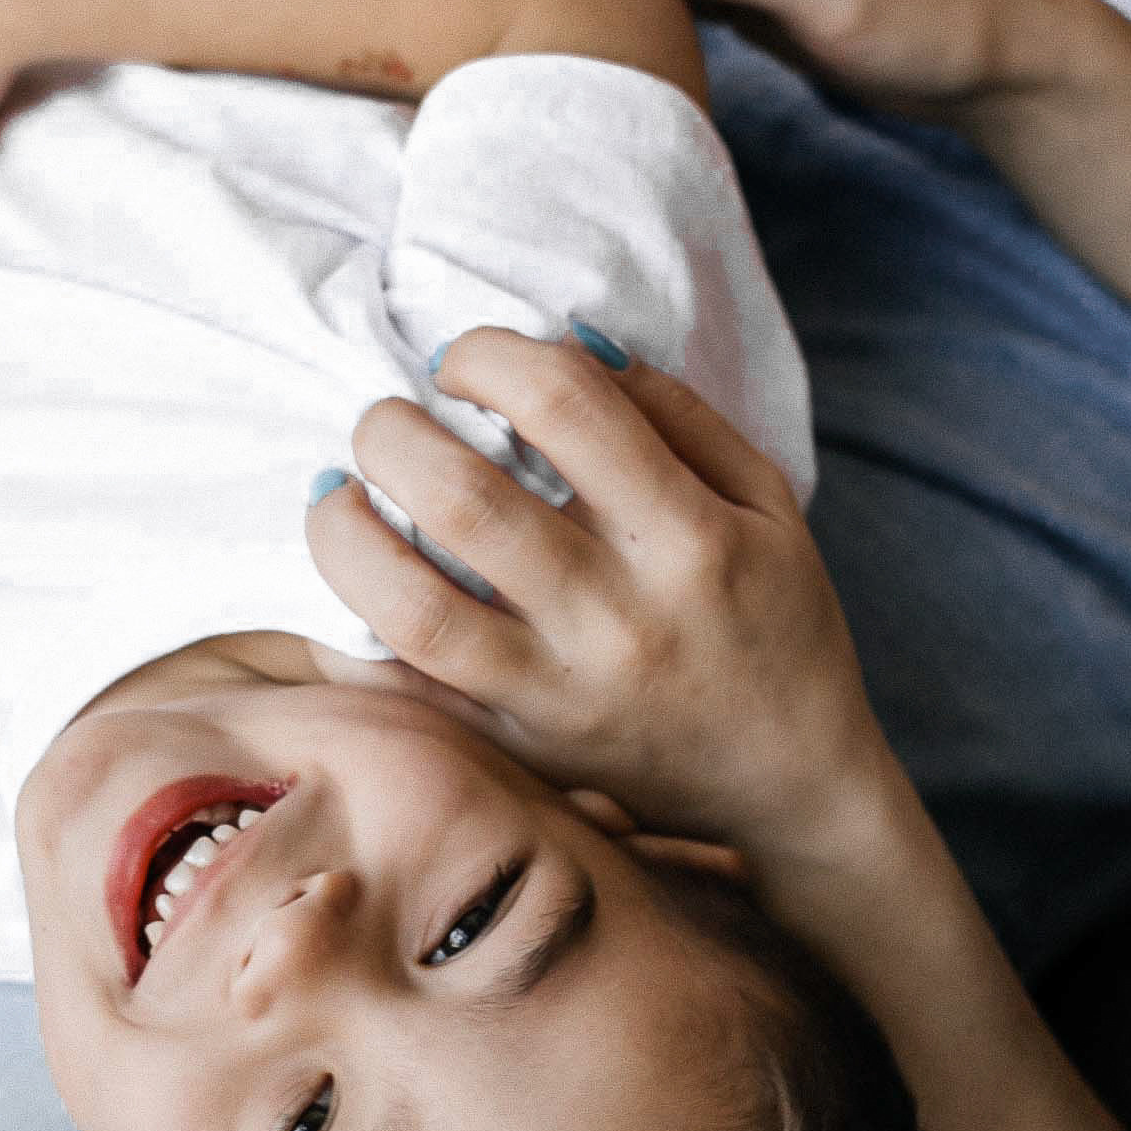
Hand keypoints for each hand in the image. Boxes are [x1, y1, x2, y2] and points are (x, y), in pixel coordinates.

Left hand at [306, 330, 895, 869]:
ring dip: (345, 532)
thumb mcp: (768, 504)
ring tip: (337, 491)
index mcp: (690, 537)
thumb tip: (570, 341)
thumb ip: (679, 413)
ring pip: (413, 609)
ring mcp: (561, 695)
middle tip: (386, 419)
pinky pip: (410, 695)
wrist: (793, 789)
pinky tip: (347, 587)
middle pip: (465, 499)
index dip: (491, 356)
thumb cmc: (778, 623)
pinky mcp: (522, 752)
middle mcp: (620, 617)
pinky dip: (351, 640)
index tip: (465, 361)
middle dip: (395, 431)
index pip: (564, 407)